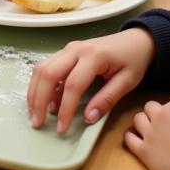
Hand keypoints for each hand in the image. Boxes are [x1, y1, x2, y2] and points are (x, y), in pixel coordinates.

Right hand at [27, 27, 155, 131]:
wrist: (135, 40)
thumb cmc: (133, 60)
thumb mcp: (127, 82)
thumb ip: (107, 99)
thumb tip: (88, 118)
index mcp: (93, 56)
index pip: (73, 85)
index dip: (65, 109)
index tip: (62, 129)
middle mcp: (75, 49)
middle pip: (48, 73)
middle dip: (39, 100)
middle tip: (37, 123)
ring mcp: (68, 48)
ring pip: (42, 68)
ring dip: (35, 92)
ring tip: (34, 114)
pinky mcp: (65, 52)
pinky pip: (46, 66)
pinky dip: (40, 85)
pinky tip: (44, 101)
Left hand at [125, 95, 169, 169]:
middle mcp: (161, 112)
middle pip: (151, 106)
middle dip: (156, 114)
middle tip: (164, 126)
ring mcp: (150, 130)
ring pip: (138, 118)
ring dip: (142, 123)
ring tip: (148, 130)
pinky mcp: (142, 147)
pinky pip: (129, 138)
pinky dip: (130, 137)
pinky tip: (133, 138)